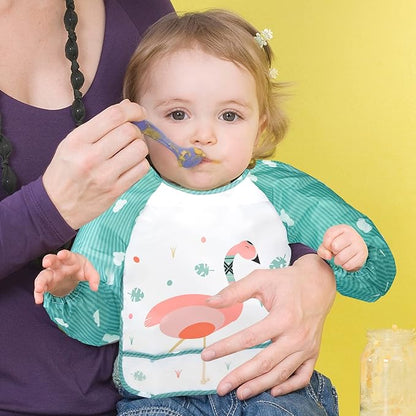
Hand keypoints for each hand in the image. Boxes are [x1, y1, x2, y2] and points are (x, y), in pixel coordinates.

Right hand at [34, 249, 98, 303]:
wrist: (73, 274)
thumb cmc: (81, 269)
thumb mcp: (89, 272)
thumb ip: (94, 278)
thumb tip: (95, 288)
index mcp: (70, 259)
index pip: (67, 255)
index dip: (64, 254)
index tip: (61, 254)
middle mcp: (58, 265)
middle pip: (51, 260)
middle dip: (48, 260)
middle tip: (46, 263)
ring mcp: (51, 274)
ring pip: (43, 275)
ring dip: (40, 282)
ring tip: (39, 289)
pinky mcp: (47, 284)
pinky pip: (40, 288)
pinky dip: (38, 294)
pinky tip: (39, 300)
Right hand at [43, 99, 149, 229]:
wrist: (56, 206)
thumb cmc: (65, 171)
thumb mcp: (71, 143)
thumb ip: (98, 126)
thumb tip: (127, 107)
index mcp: (77, 140)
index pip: (113, 116)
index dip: (133, 110)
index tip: (139, 112)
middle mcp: (90, 157)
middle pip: (129, 131)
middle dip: (136, 130)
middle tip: (131, 137)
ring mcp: (104, 175)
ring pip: (139, 149)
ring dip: (139, 147)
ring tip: (130, 151)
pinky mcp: (116, 190)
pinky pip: (142, 169)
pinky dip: (140, 163)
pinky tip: (131, 165)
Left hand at [201, 254, 334, 399]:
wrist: (318, 283)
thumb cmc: (288, 281)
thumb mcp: (260, 279)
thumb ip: (234, 291)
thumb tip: (211, 302)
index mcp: (283, 317)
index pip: (250, 338)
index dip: (226, 347)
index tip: (208, 355)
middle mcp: (296, 336)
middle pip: (265, 362)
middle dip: (241, 376)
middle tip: (221, 387)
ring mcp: (307, 347)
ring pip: (281, 373)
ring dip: (259, 385)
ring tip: (240, 393)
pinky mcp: (313, 353)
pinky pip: (303, 377)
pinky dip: (289, 387)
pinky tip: (272, 390)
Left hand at [318, 224, 367, 270]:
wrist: (356, 252)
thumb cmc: (338, 246)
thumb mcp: (328, 245)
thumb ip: (323, 250)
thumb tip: (328, 256)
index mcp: (343, 228)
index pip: (329, 235)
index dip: (326, 244)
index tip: (329, 246)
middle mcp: (352, 234)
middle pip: (335, 246)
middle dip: (333, 252)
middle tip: (336, 252)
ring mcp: (359, 244)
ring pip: (341, 258)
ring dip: (337, 261)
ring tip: (340, 258)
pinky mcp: (363, 255)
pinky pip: (348, 265)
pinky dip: (344, 266)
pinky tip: (346, 262)